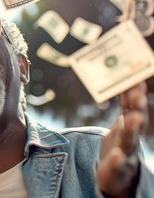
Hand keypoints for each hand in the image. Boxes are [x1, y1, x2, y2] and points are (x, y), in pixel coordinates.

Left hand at [98, 82, 148, 196]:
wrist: (118, 177)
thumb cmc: (119, 146)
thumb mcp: (121, 124)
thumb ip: (124, 105)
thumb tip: (123, 81)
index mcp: (130, 125)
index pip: (132, 106)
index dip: (134, 92)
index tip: (136, 78)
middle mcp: (132, 137)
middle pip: (136, 121)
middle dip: (138, 108)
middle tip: (137, 95)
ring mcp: (127, 154)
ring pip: (130, 141)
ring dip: (132, 129)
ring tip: (135, 118)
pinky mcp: (118, 169)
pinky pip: (119, 165)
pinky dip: (119, 161)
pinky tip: (118, 157)